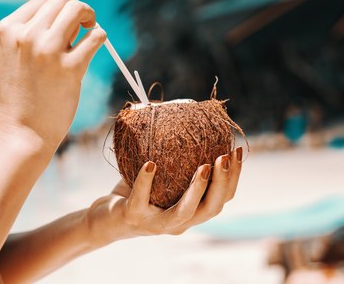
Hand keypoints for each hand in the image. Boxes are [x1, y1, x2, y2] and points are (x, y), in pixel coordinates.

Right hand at [0, 0, 105, 148]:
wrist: (21, 133)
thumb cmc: (23, 96)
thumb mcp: (16, 57)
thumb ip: (35, 34)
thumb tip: (73, 17)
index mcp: (8, 30)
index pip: (41, 0)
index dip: (59, 8)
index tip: (67, 24)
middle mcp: (26, 35)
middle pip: (62, 1)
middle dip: (77, 9)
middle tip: (84, 24)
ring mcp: (48, 50)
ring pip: (78, 11)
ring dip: (90, 17)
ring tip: (90, 30)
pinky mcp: (71, 68)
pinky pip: (96, 37)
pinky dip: (100, 36)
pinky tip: (96, 45)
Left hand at [87, 147, 242, 242]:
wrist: (107, 219)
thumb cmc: (139, 193)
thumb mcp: (164, 180)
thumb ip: (180, 161)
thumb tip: (190, 119)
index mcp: (192, 212)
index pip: (222, 199)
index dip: (234, 177)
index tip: (236, 150)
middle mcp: (180, 223)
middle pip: (211, 208)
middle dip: (222, 183)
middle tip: (225, 156)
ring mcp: (157, 224)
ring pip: (184, 212)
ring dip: (197, 189)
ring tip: (204, 166)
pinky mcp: (134, 218)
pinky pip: (141, 200)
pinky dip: (146, 181)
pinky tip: (150, 164)